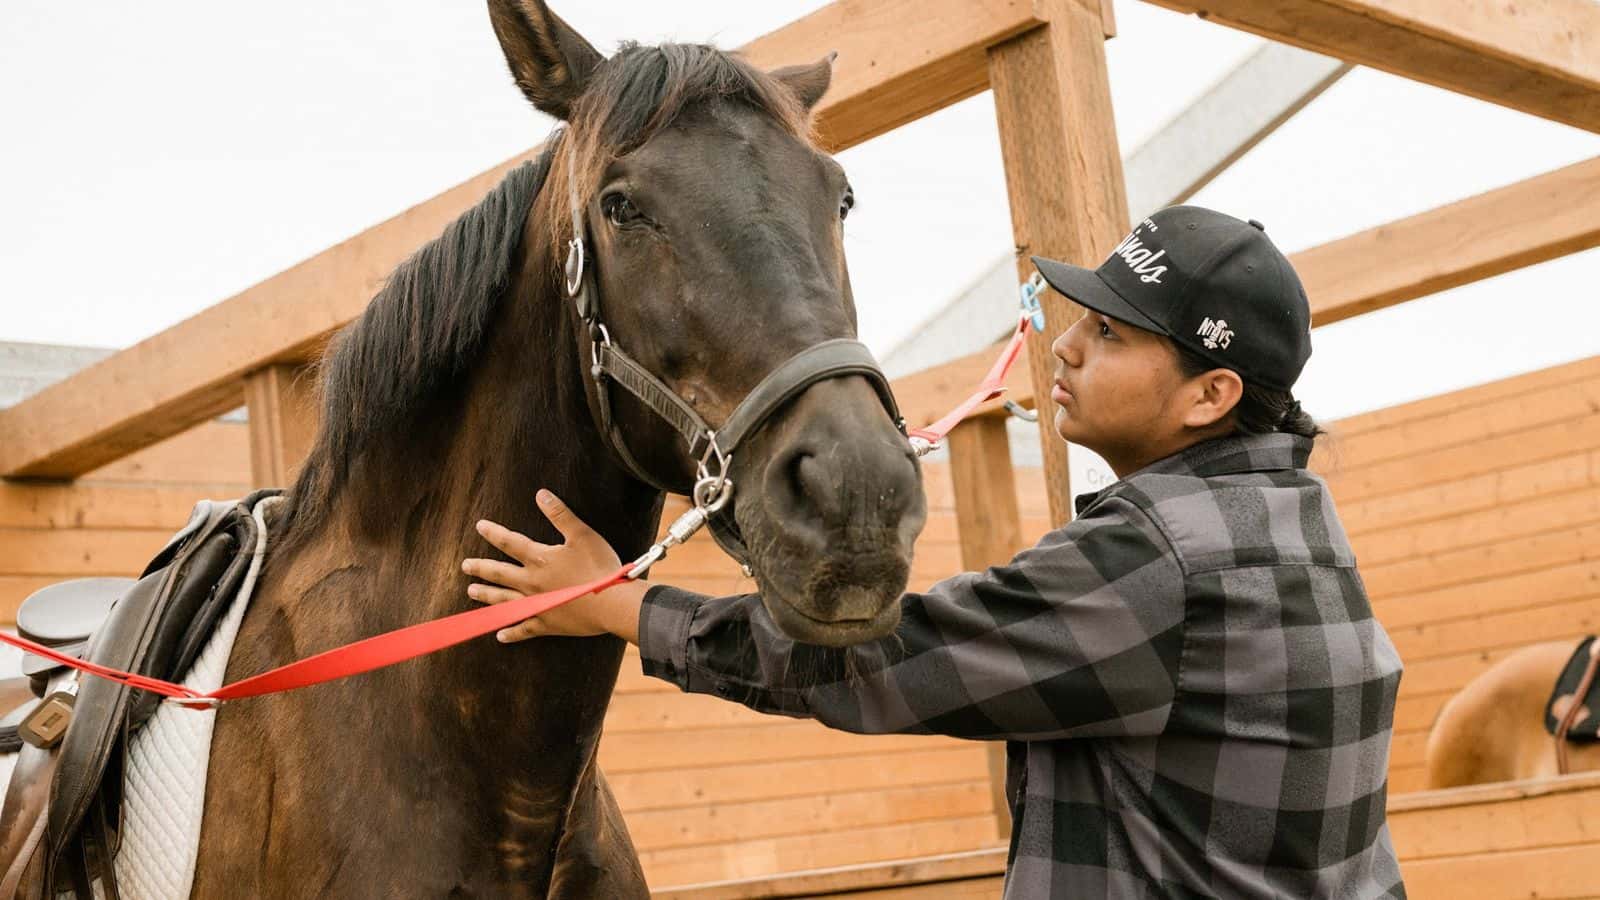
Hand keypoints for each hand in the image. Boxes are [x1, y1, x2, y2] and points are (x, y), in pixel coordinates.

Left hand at [463, 489, 639, 642]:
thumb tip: (541, 494)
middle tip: (465, 565)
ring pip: (504, 600)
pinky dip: (511, 633)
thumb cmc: (599, 567)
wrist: (611, 603)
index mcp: (539, 559)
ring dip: (486, 595)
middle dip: (481, 567)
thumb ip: (560, 514)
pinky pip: (523, 629)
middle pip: (499, 573)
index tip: (479, 526)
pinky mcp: (547, 624)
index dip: (494, 533)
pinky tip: (500, 636)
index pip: (510, 542)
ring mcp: (536, 605)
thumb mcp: (582, 534)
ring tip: (471, 591)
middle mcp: (531, 583)